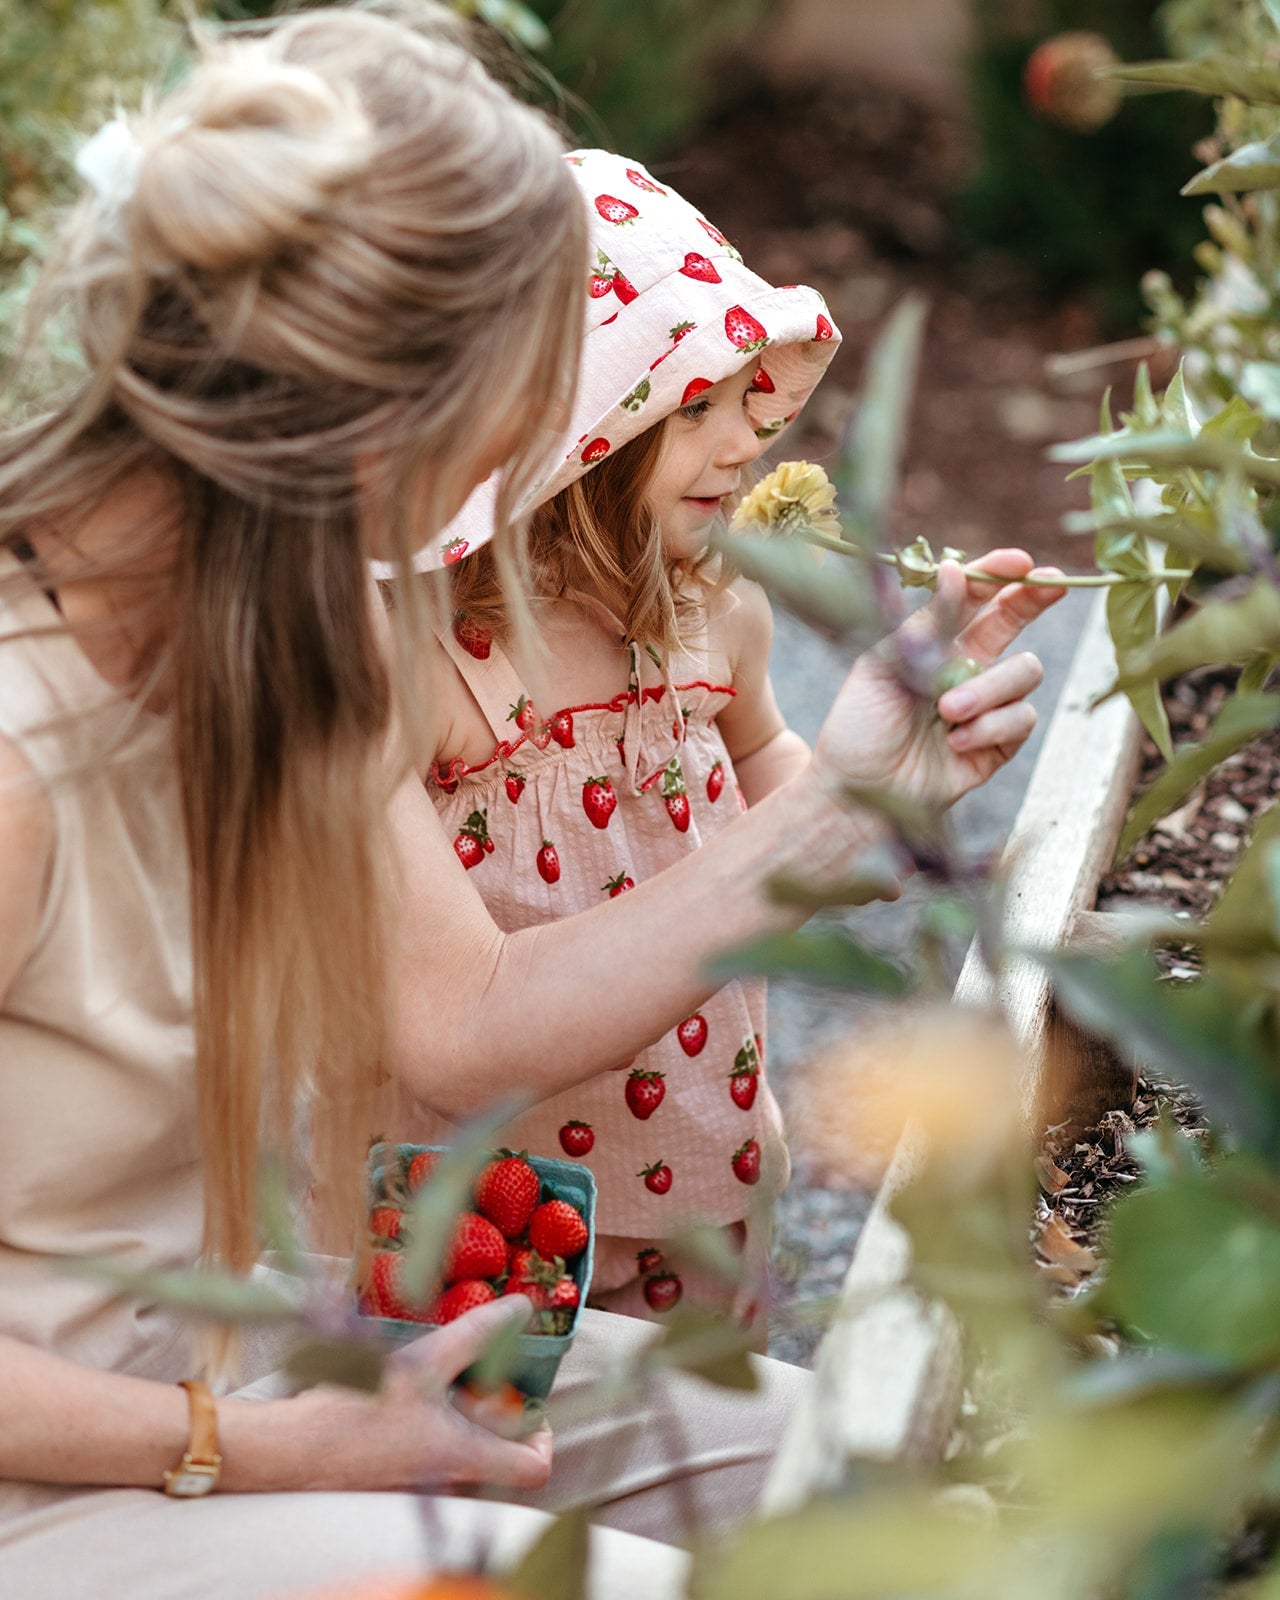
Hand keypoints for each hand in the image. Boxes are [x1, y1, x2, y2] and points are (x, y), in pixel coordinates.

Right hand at [253, 1296, 552, 1493]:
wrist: (291, 1449)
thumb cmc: (359, 1408)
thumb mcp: (423, 1362)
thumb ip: (475, 1336)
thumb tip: (519, 1308)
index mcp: (464, 1457)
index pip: (534, 1469)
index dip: (544, 1438)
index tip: (533, 1406)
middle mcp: (447, 1481)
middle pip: (498, 1457)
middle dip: (497, 1416)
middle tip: (485, 1376)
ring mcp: (419, 1485)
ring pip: (462, 1453)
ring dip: (461, 1416)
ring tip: (444, 1374)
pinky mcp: (390, 1477)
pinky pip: (427, 1453)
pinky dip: (428, 1423)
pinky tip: (406, 1389)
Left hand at [813, 549, 1065, 810]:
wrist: (856, 788)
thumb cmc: (860, 724)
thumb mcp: (883, 664)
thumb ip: (926, 622)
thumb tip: (954, 569)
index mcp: (937, 641)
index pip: (977, 598)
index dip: (1000, 576)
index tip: (1021, 562)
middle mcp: (968, 666)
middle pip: (1017, 620)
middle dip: (1037, 598)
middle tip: (1051, 585)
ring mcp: (988, 704)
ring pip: (1025, 672)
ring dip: (987, 689)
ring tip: (946, 711)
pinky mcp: (999, 743)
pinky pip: (1020, 719)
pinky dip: (990, 728)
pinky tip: (956, 742)